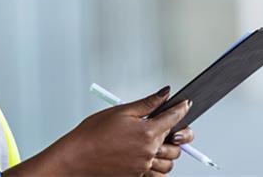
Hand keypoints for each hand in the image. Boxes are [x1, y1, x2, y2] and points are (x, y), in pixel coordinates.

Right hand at [46, 86, 191, 175]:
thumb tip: (165, 93)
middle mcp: (148, 151)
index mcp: (147, 132)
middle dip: (177, 132)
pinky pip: (157, 174)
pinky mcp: (137, 175)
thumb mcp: (121, 111)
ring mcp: (143, 166)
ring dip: (168, 151)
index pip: (173, 118)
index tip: (185, 104)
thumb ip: (147, 103)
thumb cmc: (93, 133)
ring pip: (169, 162)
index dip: (181, 108)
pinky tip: (151, 157)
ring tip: (159, 142)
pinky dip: (159, 167)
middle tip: (172, 125)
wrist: (77, 157)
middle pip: (176, 143)